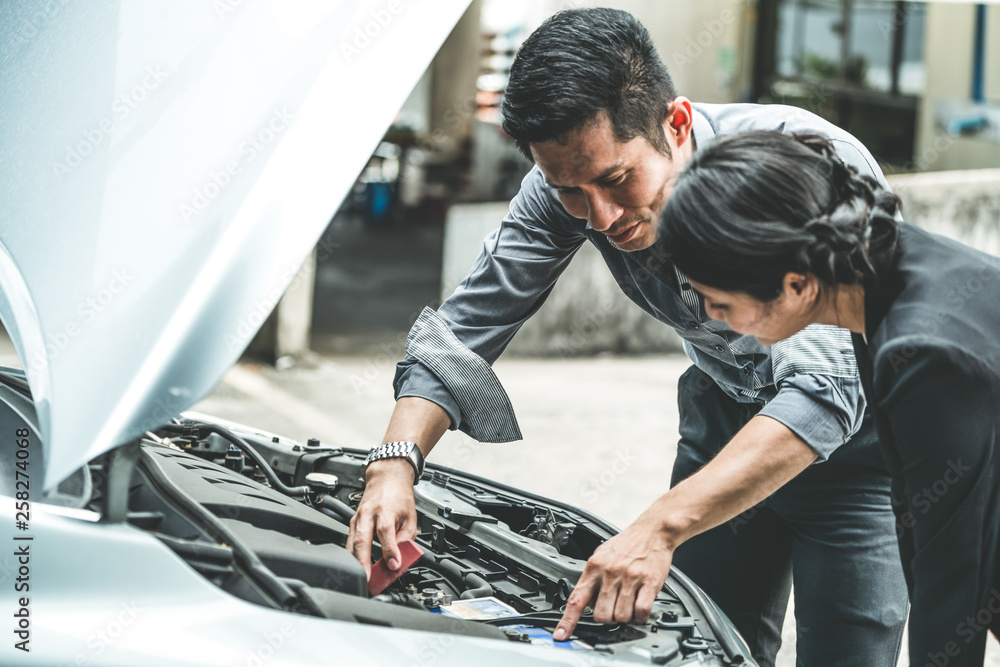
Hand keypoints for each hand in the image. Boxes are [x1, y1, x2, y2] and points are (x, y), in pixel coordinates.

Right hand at [346, 459, 417, 578]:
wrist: (386, 479)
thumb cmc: (399, 497)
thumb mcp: (410, 517)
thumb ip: (406, 538)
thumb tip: (401, 558)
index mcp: (385, 511)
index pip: (386, 533)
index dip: (390, 551)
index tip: (393, 566)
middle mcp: (368, 514)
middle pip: (362, 540)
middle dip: (363, 562)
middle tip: (367, 579)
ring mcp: (357, 519)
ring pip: (352, 543)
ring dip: (355, 562)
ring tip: (361, 578)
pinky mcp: (352, 523)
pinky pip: (349, 542)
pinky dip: (352, 556)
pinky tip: (355, 566)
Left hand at [553, 512, 673, 640]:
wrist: (653, 531)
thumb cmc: (627, 544)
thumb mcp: (601, 555)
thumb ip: (593, 578)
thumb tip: (586, 602)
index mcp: (594, 566)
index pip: (577, 599)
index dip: (567, 621)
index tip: (560, 636)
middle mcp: (610, 572)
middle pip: (601, 614)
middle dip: (607, 617)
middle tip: (613, 608)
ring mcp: (630, 577)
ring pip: (621, 616)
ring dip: (625, 616)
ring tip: (629, 603)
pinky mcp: (649, 582)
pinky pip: (641, 611)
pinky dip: (641, 616)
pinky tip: (640, 608)